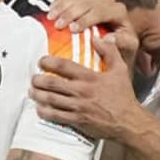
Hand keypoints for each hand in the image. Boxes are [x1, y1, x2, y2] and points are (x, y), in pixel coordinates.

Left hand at [31, 34, 145, 139]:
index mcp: (90, 78)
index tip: (41, 61)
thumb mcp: (120, 69)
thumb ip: (109, 51)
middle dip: (38, 80)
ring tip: (32, 91)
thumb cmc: (123, 96)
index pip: (64, 67)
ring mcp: (78, 107)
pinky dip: (44, 112)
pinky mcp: (77, 121)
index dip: (49, 62)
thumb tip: (97, 38)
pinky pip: (55, 116)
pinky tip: (39, 108)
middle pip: (52, 83)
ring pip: (51, 100)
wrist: (128, 121)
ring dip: (38, 95)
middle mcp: (81, 91)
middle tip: (34, 78)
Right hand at [46, 0, 138, 66]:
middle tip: (57, 25)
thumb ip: (121, 42)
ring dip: (62, 6)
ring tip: (51, 17)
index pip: (100, 12)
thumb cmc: (122, 46)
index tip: (72, 29)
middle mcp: (108, 0)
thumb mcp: (128, 47)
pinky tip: (52, 9)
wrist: (118, 41)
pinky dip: (60, 1)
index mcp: (118, 11)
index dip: (85, 20)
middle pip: (86, 3)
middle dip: (70, 13)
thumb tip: (108, 38)